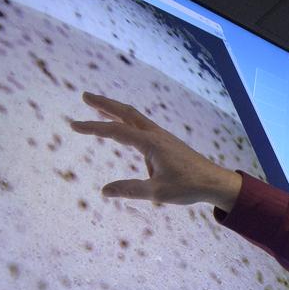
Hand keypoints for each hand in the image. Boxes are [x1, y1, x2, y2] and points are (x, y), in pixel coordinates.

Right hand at [69, 92, 242, 210]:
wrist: (214, 181)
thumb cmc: (188, 187)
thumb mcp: (157, 192)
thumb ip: (130, 190)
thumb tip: (104, 191)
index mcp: (151, 143)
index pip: (115, 131)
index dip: (93, 127)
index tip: (73, 125)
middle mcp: (155, 134)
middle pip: (125, 112)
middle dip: (104, 104)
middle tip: (84, 96)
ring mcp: (162, 136)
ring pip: (134, 117)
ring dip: (115, 110)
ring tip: (98, 108)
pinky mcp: (166, 142)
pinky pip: (142, 127)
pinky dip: (128, 122)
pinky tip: (128, 135)